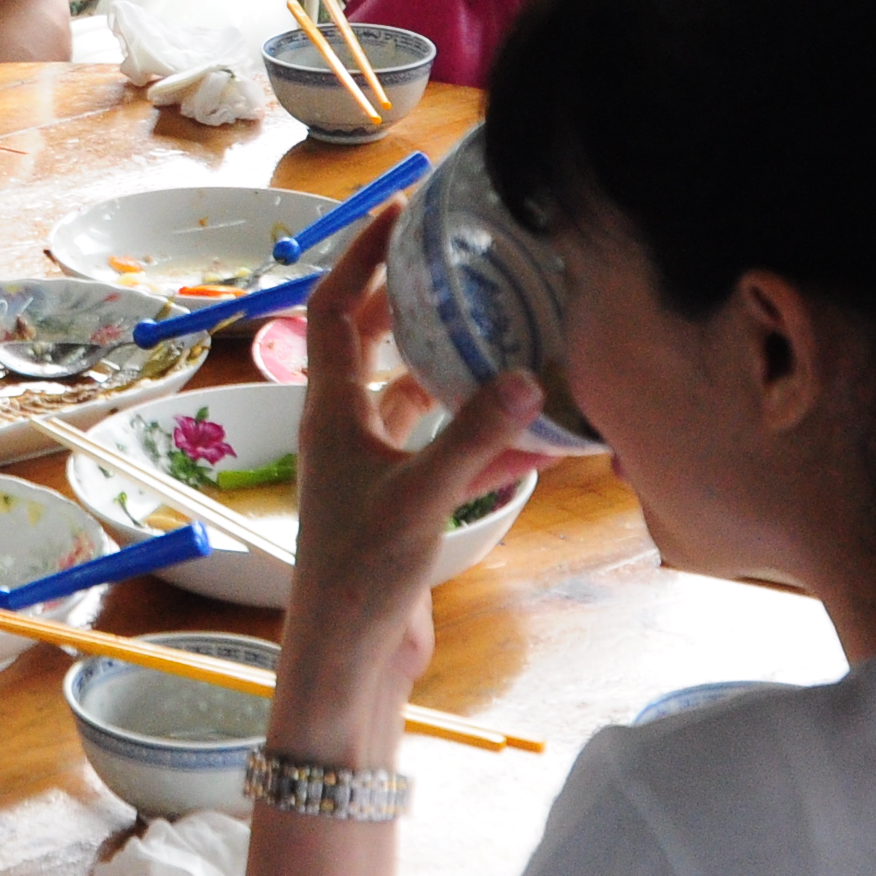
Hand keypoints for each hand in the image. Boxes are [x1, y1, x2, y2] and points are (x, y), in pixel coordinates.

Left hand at [269, 205, 550, 749]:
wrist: (349, 662)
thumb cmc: (361, 577)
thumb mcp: (421, 499)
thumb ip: (473, 439)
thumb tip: (523, 375)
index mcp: (330, 412)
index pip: (333, 310)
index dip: (360, 258)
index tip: (397, 213)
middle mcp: (348, 430)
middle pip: (374, 344)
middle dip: (413, 303)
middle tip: (461, 264)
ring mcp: (377, 469)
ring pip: (421, 402)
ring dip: (462, 376)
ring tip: (515, 337)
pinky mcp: (406, 507)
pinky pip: (452, 457)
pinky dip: (491, 444)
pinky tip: (544, 436)